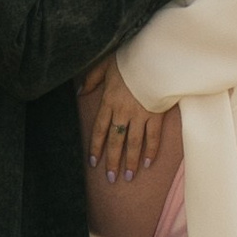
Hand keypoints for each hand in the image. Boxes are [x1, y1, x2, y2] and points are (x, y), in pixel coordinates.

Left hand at [84, 56, 172, 181]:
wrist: (154, 58)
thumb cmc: (130, 60)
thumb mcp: (105, 65)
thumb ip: (92, 79)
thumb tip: (79, 92)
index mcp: (109, 101)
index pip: (100, 129)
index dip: (96, 147)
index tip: (93, 162)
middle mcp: (123, 112)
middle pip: (116, 141)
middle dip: (112, 161)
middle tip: (111, 178)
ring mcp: (140, 115)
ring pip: (133, 143)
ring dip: (131, 161)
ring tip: (129, 177)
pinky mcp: (156, 115)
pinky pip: (153, 136)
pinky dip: (151, 150)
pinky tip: (148, 163)